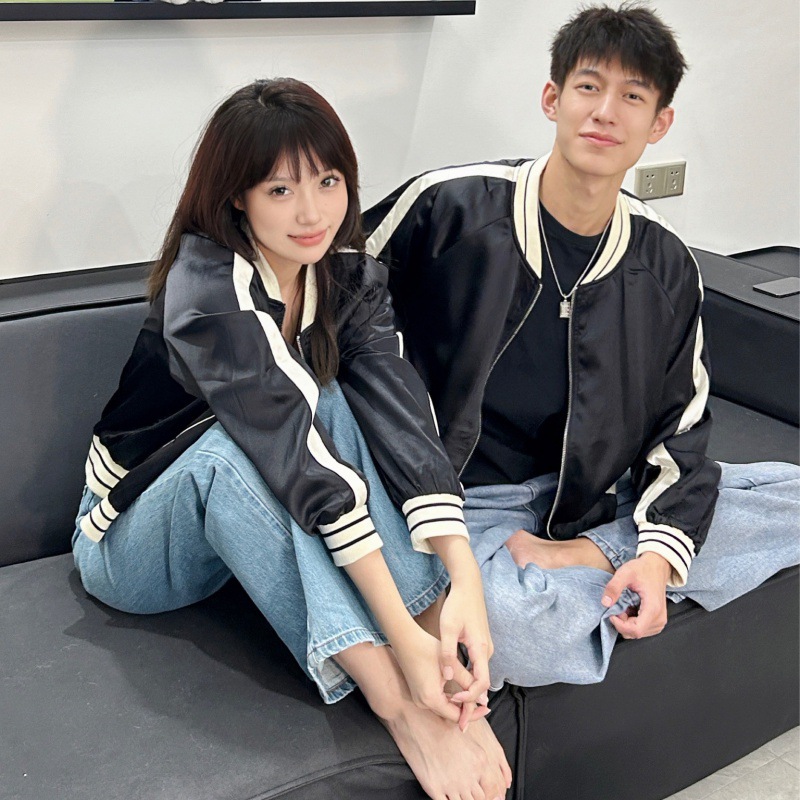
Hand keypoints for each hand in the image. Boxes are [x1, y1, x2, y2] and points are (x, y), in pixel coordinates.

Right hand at [391, 622, 479, 723]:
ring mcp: (418, 698)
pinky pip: (437, 701)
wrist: (404, 639)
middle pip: (450, 714)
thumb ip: (467, 681)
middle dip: (467, 709)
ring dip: (458, 704)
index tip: (487, 707)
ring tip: (474, 697)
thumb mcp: (451, 664)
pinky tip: (459, 691)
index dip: (473, 713)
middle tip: (483, 704)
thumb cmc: (426, 648)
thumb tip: (483, 697)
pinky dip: (449, 699)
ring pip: (444, 707)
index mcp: (431, 698)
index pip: (457, 716)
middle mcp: (423, 703)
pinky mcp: (417, 692)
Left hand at [439, 572, 493, 730]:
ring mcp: (485, 649)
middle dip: (470, 703)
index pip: (481, 683)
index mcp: (481, 649)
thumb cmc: (457, 606)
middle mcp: (487, 651)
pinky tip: (456, 688)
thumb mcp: (447, 628)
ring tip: (454, 708)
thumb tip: (446, 676)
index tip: (453, 702)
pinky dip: (469, 682)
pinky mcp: (480, 645)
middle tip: (458, 721)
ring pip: (480, 677)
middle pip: (482, 685)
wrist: (469, 587)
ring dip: (469, 693)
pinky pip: (477, 669)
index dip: (469, 698)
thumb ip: (447, 653)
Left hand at [601, 552, 670, 638]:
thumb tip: (605, 603)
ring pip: (637, 633)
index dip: (620, 625)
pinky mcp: (657, 621)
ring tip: (624, 606)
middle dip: (622, 623)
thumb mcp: (625, 573)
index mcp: (653, 608)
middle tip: (618, 606)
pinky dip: (631, 622)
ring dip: (626, 623)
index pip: (636, 630)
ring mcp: (660, 621)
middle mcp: (659, 618)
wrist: (656, 566)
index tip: (612, 614)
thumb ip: (614, 587)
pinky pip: (641, 629)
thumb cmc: (643, 569)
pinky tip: (630, 609)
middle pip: (635, 633)